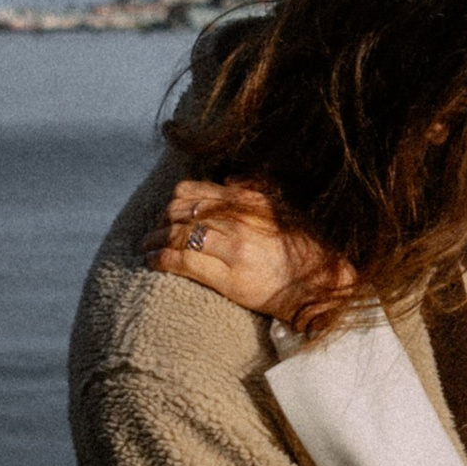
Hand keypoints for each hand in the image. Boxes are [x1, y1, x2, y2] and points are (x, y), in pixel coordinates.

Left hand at [147, 181, 338, 320]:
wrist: (321, 286)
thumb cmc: (304, 251)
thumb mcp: (283, 210)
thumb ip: (255, 191)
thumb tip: (227, 179)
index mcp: (249, 201)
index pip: (196, 191)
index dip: (174, 202)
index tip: (167, 214)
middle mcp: (238, 219)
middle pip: (181, 211)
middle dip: (161, 221)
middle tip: (152, 232)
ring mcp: (233, 247)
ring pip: (178, 234)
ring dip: (155, 240)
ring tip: (145, 248)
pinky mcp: (228, 277)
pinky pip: (183, 262)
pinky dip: (161, 259)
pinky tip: (152, 262)